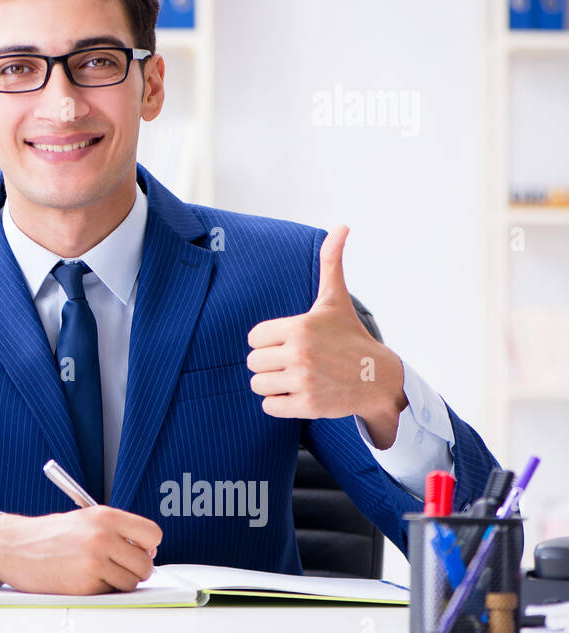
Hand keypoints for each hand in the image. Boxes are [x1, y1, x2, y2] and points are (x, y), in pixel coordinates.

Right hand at [0, 506, 161, 594]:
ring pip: (131, 583)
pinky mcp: (85, 586)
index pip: (153, 534)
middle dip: (135, 569)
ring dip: (119, 582)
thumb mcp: (85, 519)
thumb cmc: (50, 535)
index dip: (148, 546)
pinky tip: (82, 579)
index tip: (139, 550)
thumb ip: (116, 531)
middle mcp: (102, 537)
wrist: (14, 547)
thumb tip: (147, 552)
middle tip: (118, 567)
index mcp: (105, 516)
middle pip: (146, 564)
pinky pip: (110, 593)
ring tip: (97, 572)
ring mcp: (94, 563)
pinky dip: (101, 590)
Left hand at [244, 225, 406, 446]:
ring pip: (258, 385)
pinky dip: (279, 403)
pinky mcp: (307, 405)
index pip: (254, 338)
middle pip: (252, 363)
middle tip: (292, 362)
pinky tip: (299, 394)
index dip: (267, 341)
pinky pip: (269, 406)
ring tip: (296, 377)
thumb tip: (341, 226)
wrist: (379, 378)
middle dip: (269, 364)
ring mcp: (303, 381)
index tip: (288, 342)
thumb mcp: (335, 299)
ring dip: (272, 384)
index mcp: (299, 327)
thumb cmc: (350, 336)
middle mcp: (300, 354)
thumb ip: (331, 262)